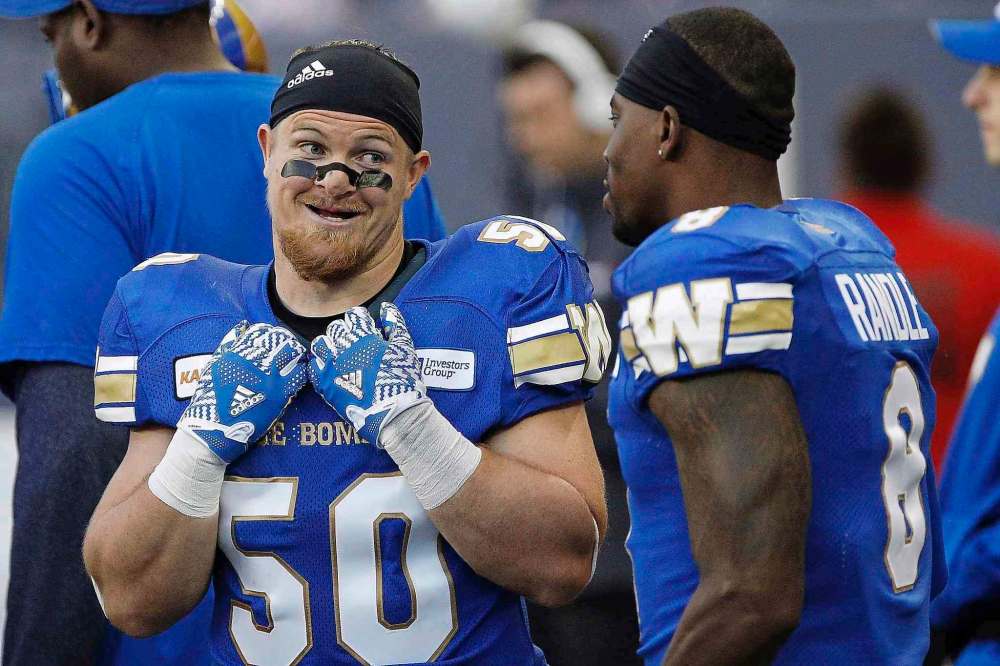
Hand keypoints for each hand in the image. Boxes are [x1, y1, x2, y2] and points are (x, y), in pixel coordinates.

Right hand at [178, 321, 306, 463]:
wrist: (212, 431)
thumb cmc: (209, 400)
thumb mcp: (213, 367)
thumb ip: (228, 345)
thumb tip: (242, 326)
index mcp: (236, 352)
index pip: (261, 331)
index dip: (271, 333)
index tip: (274, 340)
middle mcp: (254, 361)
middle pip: (280, 339)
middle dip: (286, 342)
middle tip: (289, 350)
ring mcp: (268, 377)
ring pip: (293, 353)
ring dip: (296, 355)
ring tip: (296, 360)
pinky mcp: (279, 395)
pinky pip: (299, 376)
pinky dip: (301, 372)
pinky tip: (297, 376)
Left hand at [308, 303, 426, 446]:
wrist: (392, 412)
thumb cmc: (402, 379)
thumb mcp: (404, 347)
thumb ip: (395, 324)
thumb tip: (386, 308)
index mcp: (364, 336)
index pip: (354, 315)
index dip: (360, 320)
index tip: (365, 328)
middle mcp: (344, 347)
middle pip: (335, 328)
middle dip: (344, 331)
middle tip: (353, 342)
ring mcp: (332, 365)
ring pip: (320, 344)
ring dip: (328, 345)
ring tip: (338, 353)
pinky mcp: (325, 384)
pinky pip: (313, 367)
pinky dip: (320, 365)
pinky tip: (330, 369)